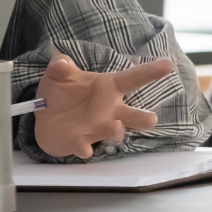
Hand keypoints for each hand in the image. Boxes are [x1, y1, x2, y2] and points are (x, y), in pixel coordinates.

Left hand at [32, 55, 175, 159]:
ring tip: (116, 124)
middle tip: (151, 118)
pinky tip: (83, 148)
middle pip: (135, 115)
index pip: (132, 78)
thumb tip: (62, 62)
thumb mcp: (58, 73)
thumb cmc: (61, 91)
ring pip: (116, 133)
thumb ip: (61, 65)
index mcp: (108, 88)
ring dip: (116, 130)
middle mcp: (110, 110)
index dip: (150, 71)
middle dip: (144, 117)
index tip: (168, 64)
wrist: (43, 117)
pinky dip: (84, 148)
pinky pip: (85, 148)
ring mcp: (98, 128)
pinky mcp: (80, 142)